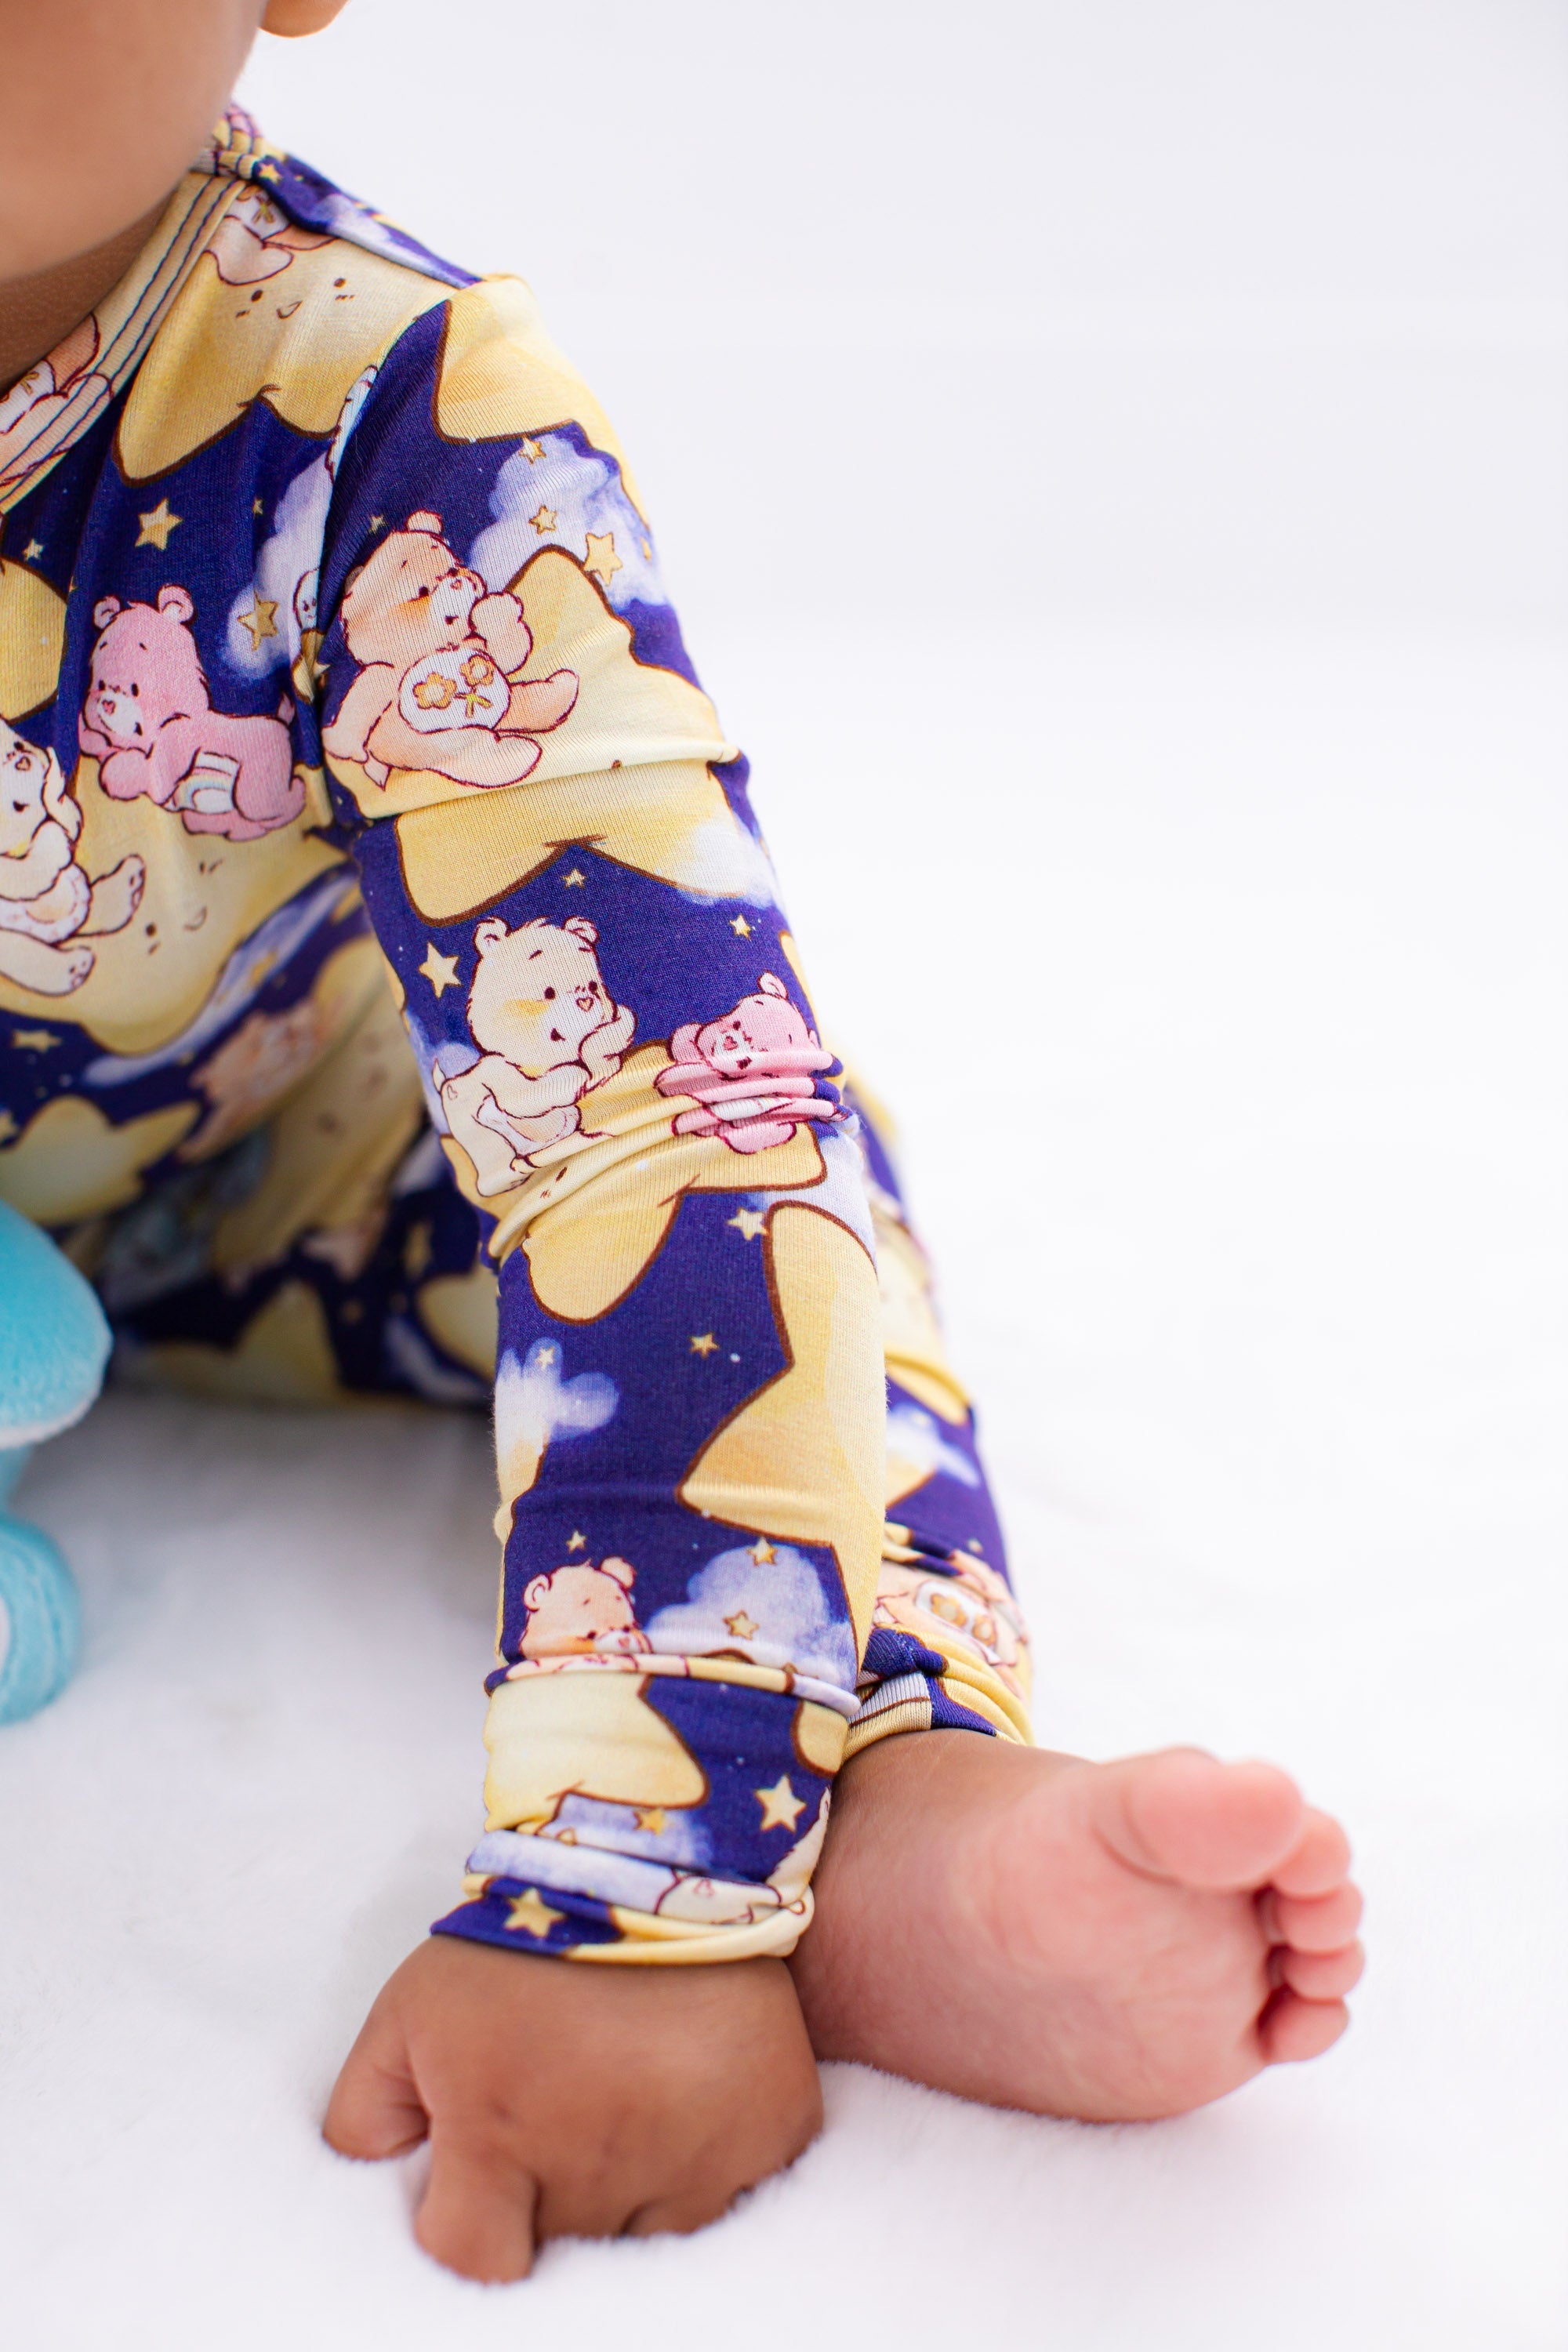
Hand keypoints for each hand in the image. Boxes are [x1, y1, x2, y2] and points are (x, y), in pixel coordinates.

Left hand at [323, 1935, 821, 2280]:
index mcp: (502, 2135)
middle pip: (569, 2245)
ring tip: (623, 2100)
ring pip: (653, 2235)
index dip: (473, 2237)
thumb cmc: (522, 1940)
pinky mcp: (770, 2131)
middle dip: (554, 2195)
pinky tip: (688, 2100)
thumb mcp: (410, 2012)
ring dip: (633, 2187)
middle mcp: (601, 2161)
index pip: (478, 2269)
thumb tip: (370, 2189)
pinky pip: (736, 2198)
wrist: (653, 1854)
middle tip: (560, 2112)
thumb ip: (364, 2114)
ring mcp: (698, 2154)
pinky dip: (711, 2164)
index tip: (481, 2194)